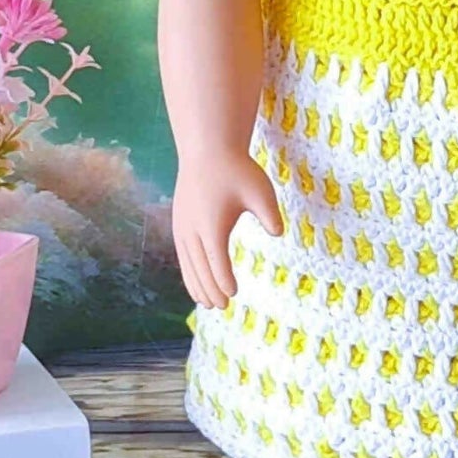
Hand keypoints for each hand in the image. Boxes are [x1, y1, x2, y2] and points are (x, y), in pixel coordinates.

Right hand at [171, 146, 283, 310]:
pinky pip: (182, 255)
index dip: (224, 281)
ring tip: (207, 303)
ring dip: (197, 284)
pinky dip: (188, 271)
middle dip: (210, 289)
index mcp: (212, 226)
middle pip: (199, 268)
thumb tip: (278, 232)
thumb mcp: (260, 190)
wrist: (207, 150)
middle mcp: (192, 230)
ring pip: (188, 264)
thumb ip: (270, 214)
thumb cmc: (237, 170)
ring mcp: (182, 227)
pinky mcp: (179, 222)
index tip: (233, 295)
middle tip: (222, 307)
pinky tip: (195, 280)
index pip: (216, 262)